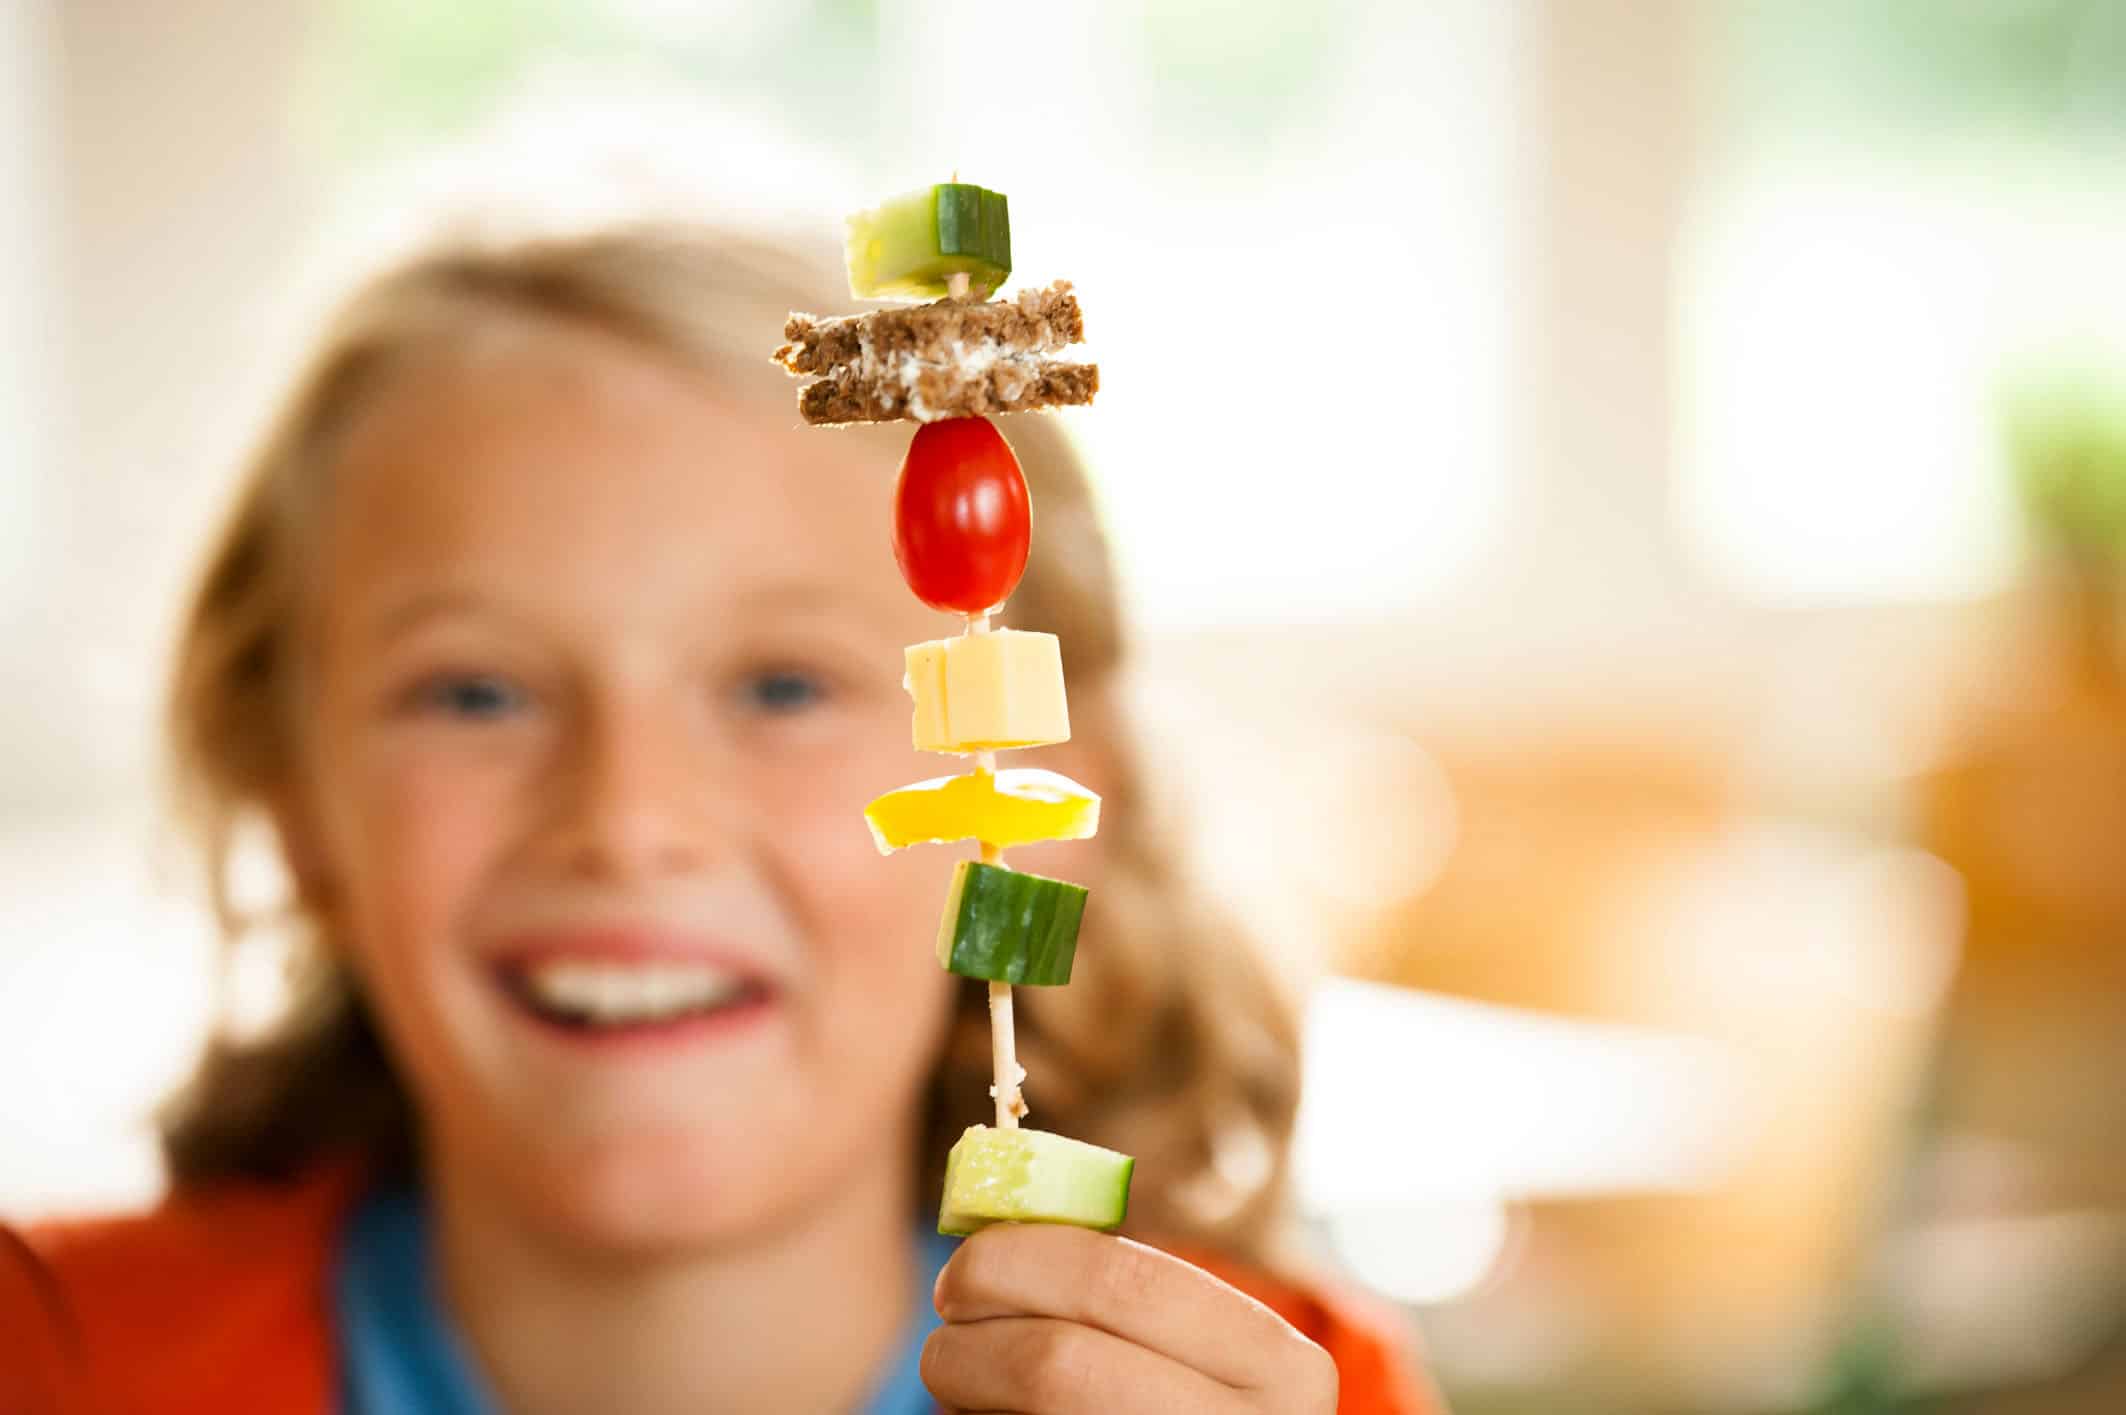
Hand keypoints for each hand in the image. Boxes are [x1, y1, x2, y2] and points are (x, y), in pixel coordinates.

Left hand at [922, 1224, 1338, 1413]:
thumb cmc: (1192, 1408)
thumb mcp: (1199, 1350)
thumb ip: (1126, 1293)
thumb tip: (989, 1232)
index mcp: (1279, 1363)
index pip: (1120, 1279)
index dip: (1018, 1262)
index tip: (963, 1268)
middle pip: (1057, 1364)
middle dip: (970, 1342)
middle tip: (942, 1335)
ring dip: (966, 1396)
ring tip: (962, 1388)